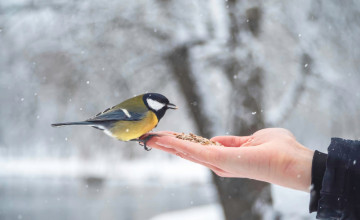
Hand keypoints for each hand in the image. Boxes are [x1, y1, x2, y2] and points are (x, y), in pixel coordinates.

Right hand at [147, 128, 313, 191]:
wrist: (296, 163)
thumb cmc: (280, 150)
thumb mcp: (253, 139)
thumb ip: (232, 141)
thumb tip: (215, 140)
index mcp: (226, 158)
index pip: (198, 150)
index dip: (181, 143)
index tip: (166, 136)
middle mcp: (220, 164)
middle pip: (188, 153)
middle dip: (168, 145)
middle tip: (149, 137)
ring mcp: (220, 163)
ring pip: (187, 152)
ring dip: (168, 144)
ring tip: (150, 138)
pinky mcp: (222, 160)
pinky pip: (196, 151)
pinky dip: (179, 144)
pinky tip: (165, 139)